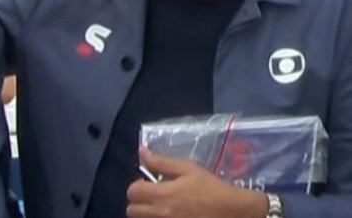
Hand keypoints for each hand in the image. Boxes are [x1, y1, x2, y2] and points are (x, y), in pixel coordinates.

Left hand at [126, 147, 267, 217]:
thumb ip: (161, 162)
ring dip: (145, 213)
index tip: (148, 184)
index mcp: (163, 194)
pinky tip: (169, 214)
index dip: (137, 186)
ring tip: (159, 206)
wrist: (233, 212)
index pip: (132, 192)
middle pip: (131, 211)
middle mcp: (161, 213)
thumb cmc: (211, 188)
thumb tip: (142, 152)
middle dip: (138, 202)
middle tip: (152, 196)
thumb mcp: (188, 169)